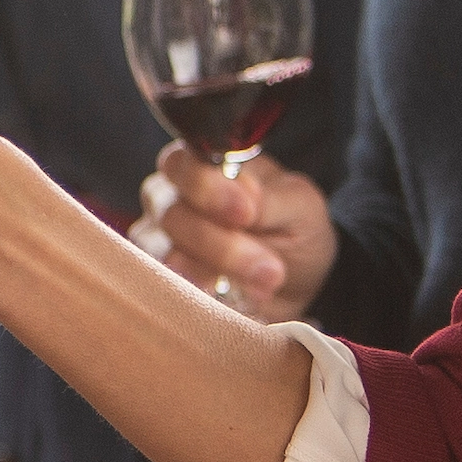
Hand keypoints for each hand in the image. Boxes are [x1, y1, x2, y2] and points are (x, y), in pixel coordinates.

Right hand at [146, 142, 335, 321]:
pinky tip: (234, 298)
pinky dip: (202, 295)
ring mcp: (160, 241)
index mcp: (204, 166)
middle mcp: (172, 198)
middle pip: (172, 215)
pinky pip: (165, 288)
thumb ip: (270, 198)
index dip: (207, 188)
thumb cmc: (294, 232)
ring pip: (165, 255)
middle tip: (267, 266)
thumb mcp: (300, 208)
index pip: (183, 164)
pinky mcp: (160, 280)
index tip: (245, 214)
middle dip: (221, 245)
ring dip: (217, 275)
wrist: (294, 283)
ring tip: (262, 286)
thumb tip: (244, 194)